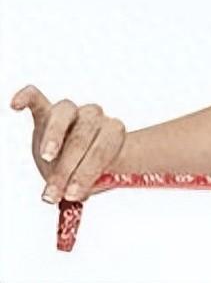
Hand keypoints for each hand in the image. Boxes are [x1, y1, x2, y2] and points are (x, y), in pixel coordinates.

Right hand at [10, 84, 126, 203]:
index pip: (106, 146)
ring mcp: (72, 112)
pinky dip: (27, 98)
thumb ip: (84, 183)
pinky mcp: (47, 110)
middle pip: (84, 134)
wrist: (85, 155)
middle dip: (69, 166)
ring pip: (64, 115)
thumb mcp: (92, 180)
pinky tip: (16, 105)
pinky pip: (37, 98)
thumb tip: (72, 194)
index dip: (90, 170)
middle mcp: (95, 117)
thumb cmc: (91, 167)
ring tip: (46, 157)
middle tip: (57, 190)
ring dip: (54, 137)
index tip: (75, 193)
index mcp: (113, 132)